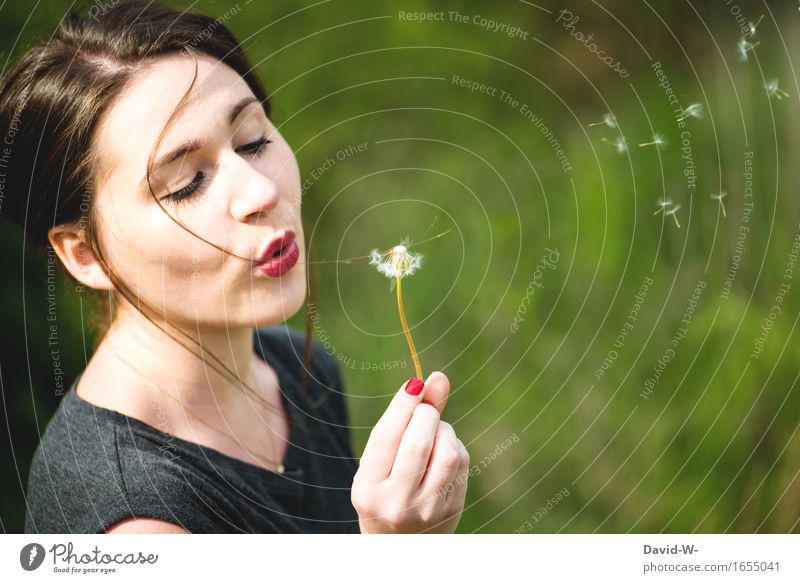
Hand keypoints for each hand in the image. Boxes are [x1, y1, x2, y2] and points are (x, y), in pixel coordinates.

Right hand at [351, 371, 469, 533]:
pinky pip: (461, 462)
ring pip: (448, 452)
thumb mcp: (380, 460)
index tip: (416, 382)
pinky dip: (454, 446)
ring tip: (432, 432)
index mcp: (368, 488)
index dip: (404, 404)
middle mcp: (396, 502)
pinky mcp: (453, 509)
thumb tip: (436, 377)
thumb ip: (403, 420)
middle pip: (420, 442)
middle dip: (427, 414)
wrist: (397, 543)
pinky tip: (441, 452)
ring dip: (443, 430)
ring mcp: (428, 510)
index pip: (387, 437)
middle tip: (425, 408)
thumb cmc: (384, 489)